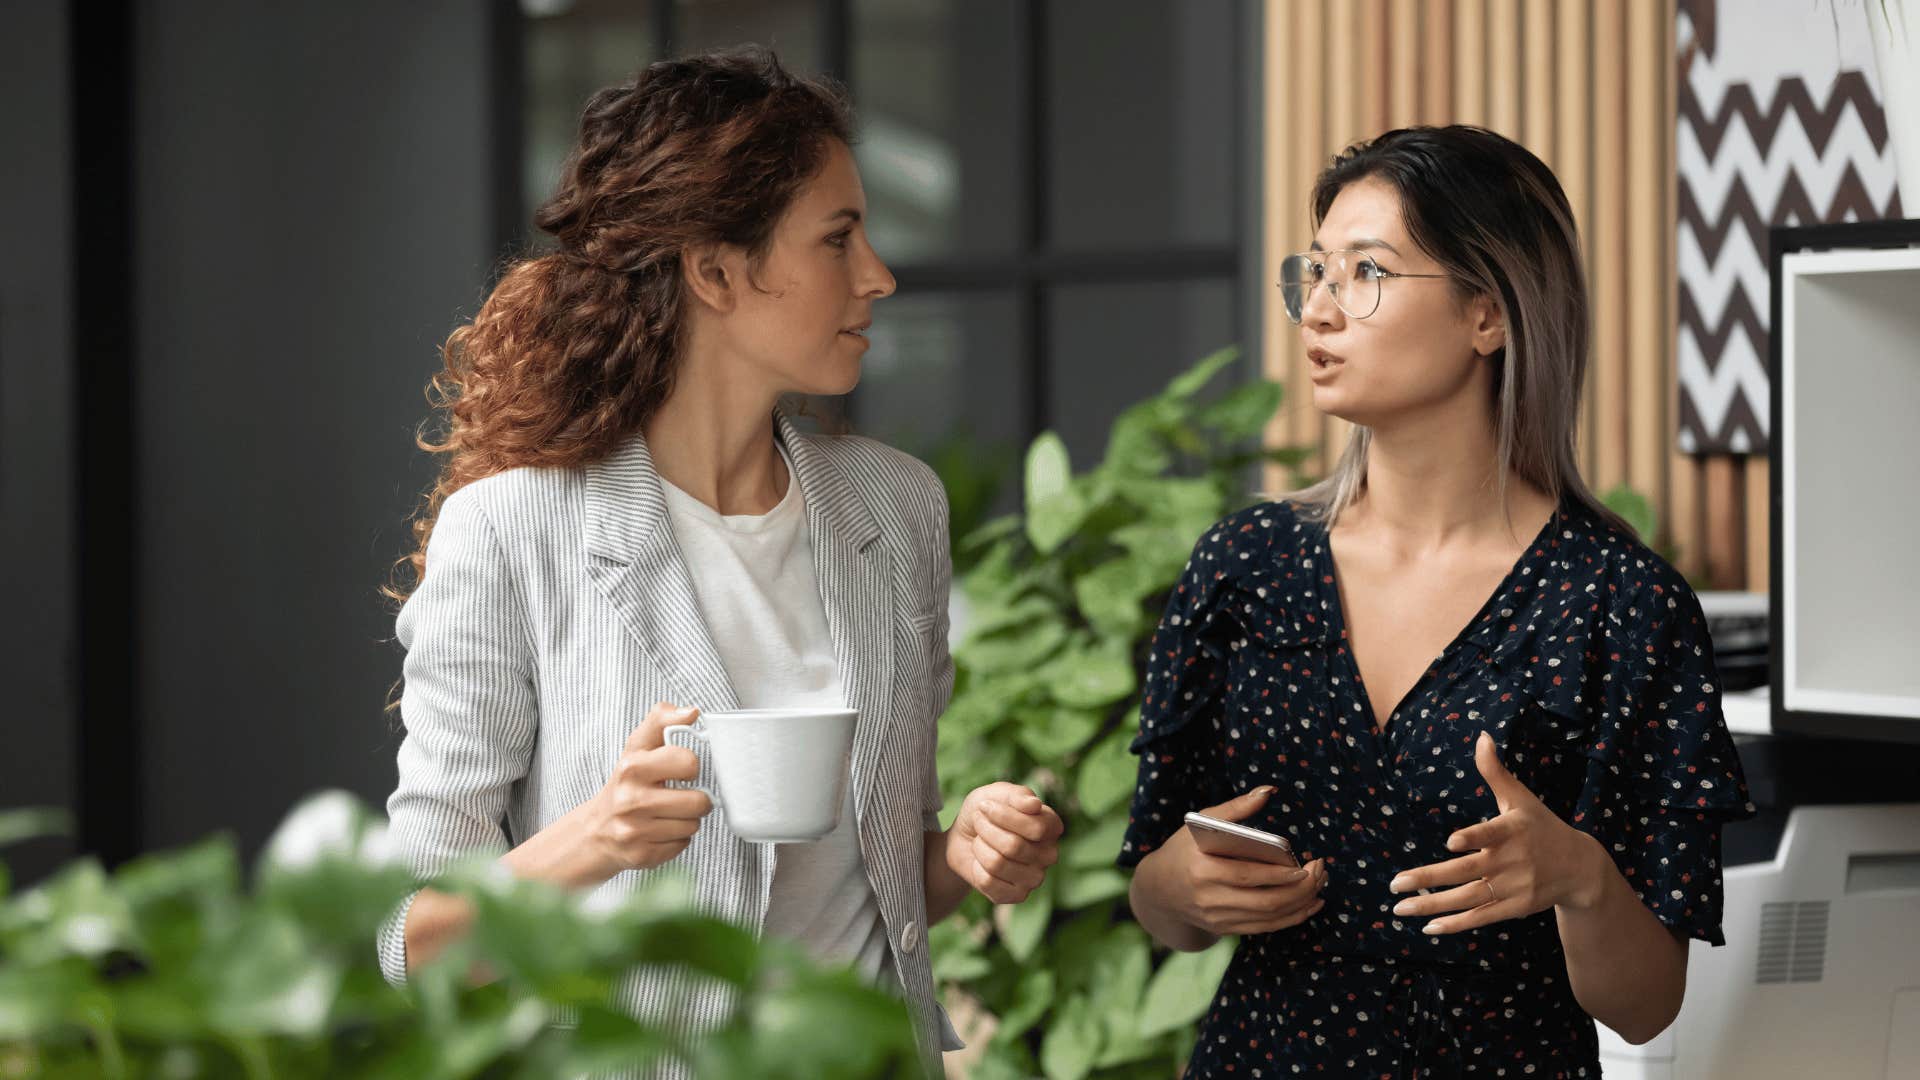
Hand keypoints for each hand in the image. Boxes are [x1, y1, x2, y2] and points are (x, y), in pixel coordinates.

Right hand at [583, 702, 713, 875]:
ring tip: (668, 813)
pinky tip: (660, 831)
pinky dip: (677, 839)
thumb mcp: (637, 746)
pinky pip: (683, 845)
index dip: (689, 766)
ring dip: (687, 820)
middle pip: (698, 801)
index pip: (687, 762)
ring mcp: (635, 831)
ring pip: (693, 825)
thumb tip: (692, 711)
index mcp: (632, 767)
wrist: (597, 829)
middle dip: (696, 799)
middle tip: (680, 795)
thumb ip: (662, 720)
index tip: (679, 769)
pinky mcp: (642, 856)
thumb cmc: (626, 783)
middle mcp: (630, 800)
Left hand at [945, 782, 1063, 902]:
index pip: (1036, 828)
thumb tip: (1035, 805)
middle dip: (986, 830)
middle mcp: (1049, 854)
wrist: (964, 836)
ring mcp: (1035, 878)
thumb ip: (1017, 795)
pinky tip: (980, 862)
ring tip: (979, 840)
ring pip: (998, 864)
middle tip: (979, 822)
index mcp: (1051, 826)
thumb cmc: (985, 812)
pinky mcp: (1017, 895)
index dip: (1004, 816)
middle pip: (1014, 847)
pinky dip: (976, 868)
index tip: (985, 806)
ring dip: (979, 847)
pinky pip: (988, 882)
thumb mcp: (997, 793)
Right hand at [1148, 787, 1327, 936]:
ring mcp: (1218, 918)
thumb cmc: (1184, 849)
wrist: (1159, 889)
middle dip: (1300, 889)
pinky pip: (1265, 928)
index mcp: (1202, 869)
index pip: (1248, 875)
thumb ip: (1235, 808)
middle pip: (1265, 901)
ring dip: (1301, 904)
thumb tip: (1268, 791)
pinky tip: (1309, 905)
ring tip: (1319, 886)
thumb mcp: (1201, 822)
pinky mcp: (1226, 930)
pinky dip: (1291, 918)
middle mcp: (1209, 898)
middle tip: (1320, 872)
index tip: (1305, 865)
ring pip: (1269, 917)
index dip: (1280, 874)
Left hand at [1388, 730, 1609, 934]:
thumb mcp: (1521, 798)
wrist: (1579, 867)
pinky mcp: (1514, 907)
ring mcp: (1513, 887)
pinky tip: (1428, 926)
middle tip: (1395, 883)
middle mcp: (1510, 861)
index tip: (1451, 842)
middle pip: (1465, 872)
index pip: (1490, 834)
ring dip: (1433, 905)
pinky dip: (1456, 924)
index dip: (1473, 838)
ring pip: (1467, 898)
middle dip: (1428, 879)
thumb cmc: (1542, 826)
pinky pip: (1481, 916)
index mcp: (1511, 831)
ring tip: (1400, 908)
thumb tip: (1482, 736)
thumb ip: (1496, 771)